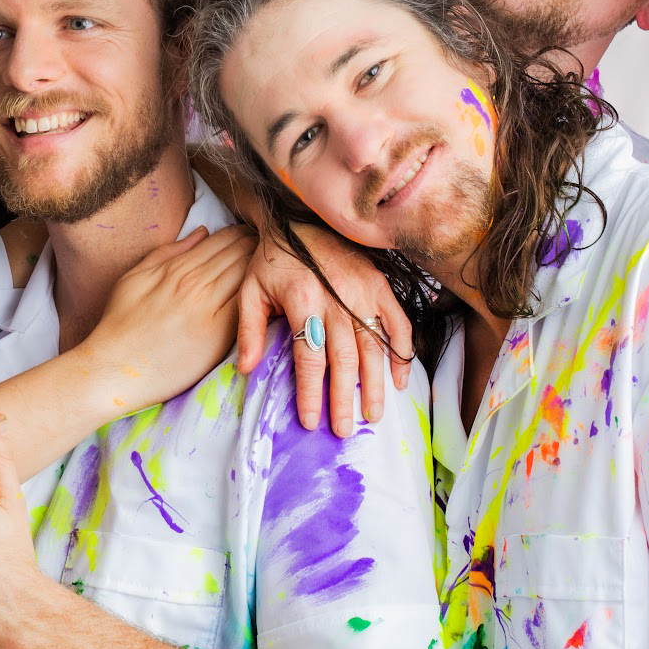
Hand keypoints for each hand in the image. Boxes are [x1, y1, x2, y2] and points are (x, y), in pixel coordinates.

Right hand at [81, 224, 252, 411]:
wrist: (114, 369)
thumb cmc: (119, 325)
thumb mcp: (134, 277)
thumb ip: (167, 252)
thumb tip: (202, 233)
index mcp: (176, 267)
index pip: (221, 241)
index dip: (240, 234)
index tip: (251, 233)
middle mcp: (194, 284)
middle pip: (238, 254)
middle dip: (256, 246)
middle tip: (270, 245)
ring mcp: (207, 310)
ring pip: (245, 276)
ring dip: (260, 268)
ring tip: (271, 266)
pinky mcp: (218, 337)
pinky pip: (247, 307)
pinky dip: (259, 296)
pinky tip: (267, 293)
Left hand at [237, 228, 415, 436]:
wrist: (298, 218)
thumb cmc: (273, 259)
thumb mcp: (250, 290)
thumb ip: (249, 330)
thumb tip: (246, 370)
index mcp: (302, 301)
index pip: (308, 358)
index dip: (311, 393)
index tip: (311, 422)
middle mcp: (336, 299)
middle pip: (343, 359)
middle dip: (344, 399)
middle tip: (344, 431)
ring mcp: (362, 291)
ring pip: (373, 347)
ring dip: (374, 385)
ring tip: (372, 415)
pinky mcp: (379, 285)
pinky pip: (398, 324)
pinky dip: (402, 353)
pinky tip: (400, 380)